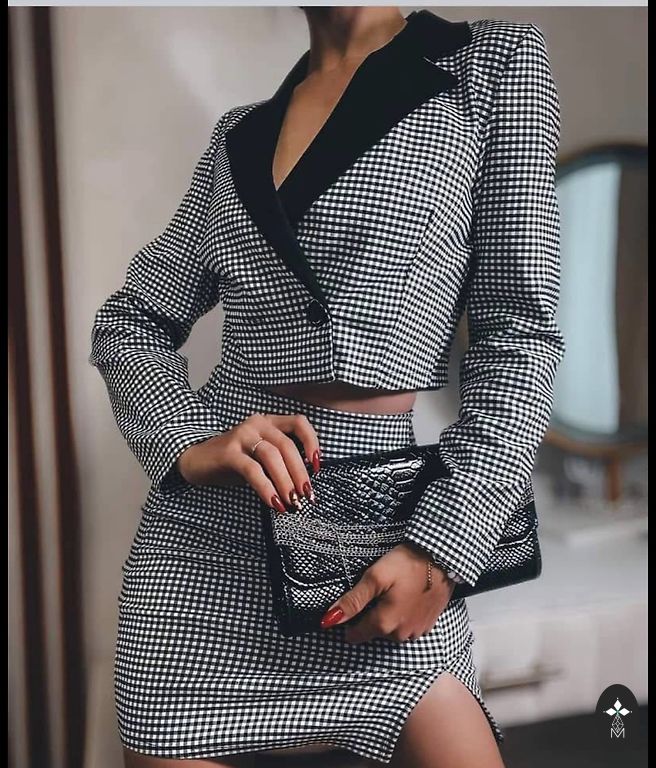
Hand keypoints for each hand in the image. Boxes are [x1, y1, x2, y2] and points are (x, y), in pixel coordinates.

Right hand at [176, 413, 320, 511]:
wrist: (196, 460)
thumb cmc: (233, 460)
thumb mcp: (260, 455)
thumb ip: (280, 462)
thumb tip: (304, 488)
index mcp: (269, 422)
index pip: (299, 423)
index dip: (312, 442)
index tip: (317, 466)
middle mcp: (257, 424)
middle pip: (287, 446)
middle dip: (300, 473)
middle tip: (307, 496)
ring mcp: (242, 436)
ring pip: (272, 456)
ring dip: (286, 482)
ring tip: (292, 502)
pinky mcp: (229, 453)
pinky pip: (253, 470)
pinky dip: (267, 488)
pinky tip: (273, 503)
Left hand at [320, 542, 455, 642]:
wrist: (443, 557)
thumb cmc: (408, 564)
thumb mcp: (375, 577)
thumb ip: (353, 601)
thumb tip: (328, 620)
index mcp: (384, 624)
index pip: (356, 635)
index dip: (348, 621)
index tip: (351, 604)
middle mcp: (401, 634)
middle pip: (374, 632)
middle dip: (371, 615)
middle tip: (377, 590)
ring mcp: (417, 631)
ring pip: (391, 630)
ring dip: (388, 616)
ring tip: (393, 592)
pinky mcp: (428, 624)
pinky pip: (407, 626)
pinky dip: (403, 615)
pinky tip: (406, 597)